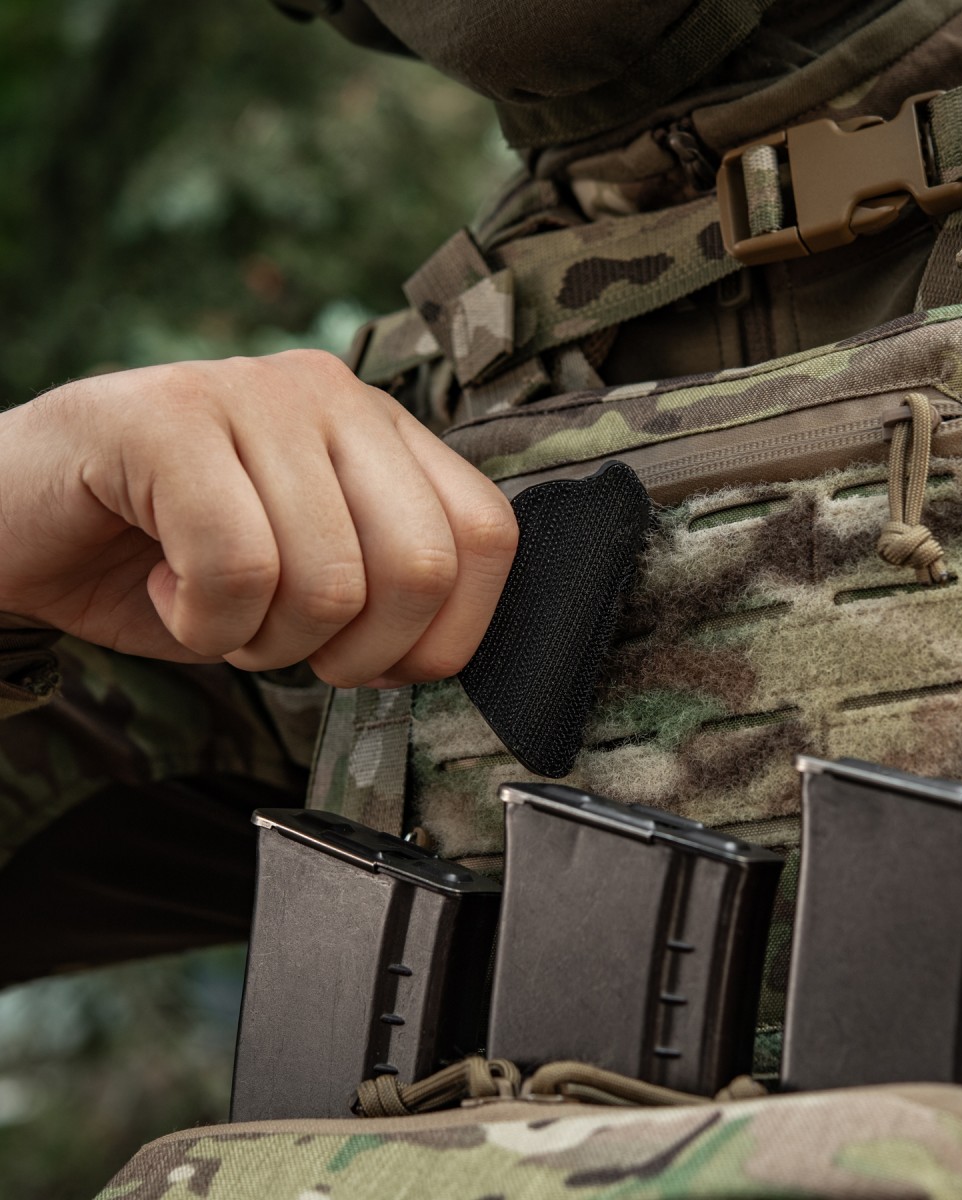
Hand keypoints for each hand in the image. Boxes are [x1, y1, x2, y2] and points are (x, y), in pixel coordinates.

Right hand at [0, 350, 517, 686]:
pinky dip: (201, 623)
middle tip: (280, 641)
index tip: (373, 662)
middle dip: (352, 652)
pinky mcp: (167, 416)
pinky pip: (238, 569)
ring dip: (262, 642)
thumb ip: (385, 590)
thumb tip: (444, 652)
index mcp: (384, 431)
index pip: (488, 535)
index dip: (445, 633)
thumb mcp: (308, 581)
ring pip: (328, 582)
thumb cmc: (177, 562)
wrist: (17, 527)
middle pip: (421, 567)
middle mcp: (334, 394)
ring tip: (213, 606)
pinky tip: (164, 586)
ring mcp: (252, 392)